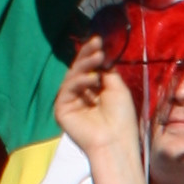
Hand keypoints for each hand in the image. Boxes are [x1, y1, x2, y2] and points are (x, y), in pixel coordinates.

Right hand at [53, 36, 149, 183]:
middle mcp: (80, 95)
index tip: (99, 40)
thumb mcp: (117, 89)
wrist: (115, 142)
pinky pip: (67, 89)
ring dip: (85, 64)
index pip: (90, 68)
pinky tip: (93, 78)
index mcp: (94, 90)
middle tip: (96, 44)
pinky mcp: (61, 109)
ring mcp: (70, 102)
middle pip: (79, 69)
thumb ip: (107, 71)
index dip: (93, 54)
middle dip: (88, 55)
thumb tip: (101, 53)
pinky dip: (80, 81)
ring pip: (73, 76)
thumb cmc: (121, 119)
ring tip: (98, 56)